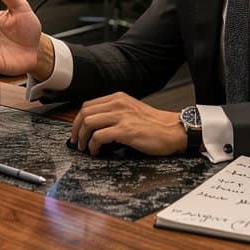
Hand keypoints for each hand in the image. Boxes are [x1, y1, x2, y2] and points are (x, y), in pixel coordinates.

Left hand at [70, 92, 185, 155]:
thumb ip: (115, 112)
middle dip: (76, 129)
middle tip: (76, 141)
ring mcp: (121, 116)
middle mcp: (118, 104)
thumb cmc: (155, 124)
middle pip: (84, 113)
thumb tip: (97, 124)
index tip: (77, 130)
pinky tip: (96, 151)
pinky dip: (93, 145)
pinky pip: (99, 136)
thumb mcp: (132, 110)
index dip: (78, 119)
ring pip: (88, 123)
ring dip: (82, 138)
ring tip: (85, 148)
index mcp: (118, 98)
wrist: (173, 130)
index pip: (88, 105)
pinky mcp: (125, 130)